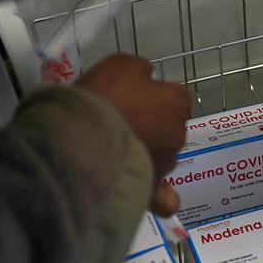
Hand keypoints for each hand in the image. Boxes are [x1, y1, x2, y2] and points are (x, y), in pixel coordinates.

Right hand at [76, 54, 189, 216]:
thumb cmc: (104, 98)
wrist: (84, 142)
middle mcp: (179, 134)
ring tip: (115, 152)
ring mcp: (167, 164)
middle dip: (152, 124)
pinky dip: (161, 196)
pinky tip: (153, 194)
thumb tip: (147, 76)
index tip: (132, 96)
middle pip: (169, 126)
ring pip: (162, 157)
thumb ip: (138, 70)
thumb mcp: (119, 66)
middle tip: (119, 121)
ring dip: (147, 153)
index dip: (154, 94)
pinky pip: (164, 197)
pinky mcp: (151, 189)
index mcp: (176, 103)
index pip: (175, 95)